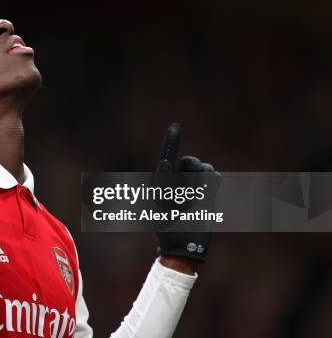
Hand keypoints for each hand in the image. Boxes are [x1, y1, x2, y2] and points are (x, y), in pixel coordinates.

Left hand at [155, 122, 219, 264]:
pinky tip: (208, 192)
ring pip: (203, 168)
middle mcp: (178, 182)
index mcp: (162, 182)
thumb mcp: (159, 206)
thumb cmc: (166, 229)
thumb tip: (164, 163)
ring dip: (201, 177)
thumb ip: (162, 184)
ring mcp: (194, 188)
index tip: (176, 125)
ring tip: (195, 197)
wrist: (181, 247)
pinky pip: (214, 178)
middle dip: (191, 167)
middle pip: (188, 161)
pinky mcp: (208, 196)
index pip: (168, 156)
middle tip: (187, 187)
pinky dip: (213, 181)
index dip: (172, 140)